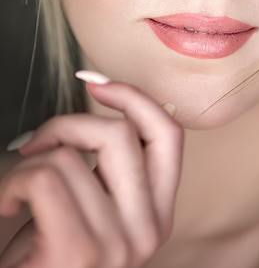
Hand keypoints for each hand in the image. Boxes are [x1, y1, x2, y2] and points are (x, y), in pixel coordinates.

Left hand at [0, 79, 183, 266]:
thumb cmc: (49, 261)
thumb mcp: (92, 209)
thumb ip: (107, 169)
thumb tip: (105, 106)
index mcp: (157, 214)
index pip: (168, 134)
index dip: (134, 96)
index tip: (95, 83)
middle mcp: (148, 229)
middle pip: (120, 133)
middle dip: (67, 122)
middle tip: (37, 144)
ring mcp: (118, 244)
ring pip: (72, 155)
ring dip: (30, 160)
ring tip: (16, 188)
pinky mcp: (79, 252)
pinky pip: (46, 176)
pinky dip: (14, 179)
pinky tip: (7, 203)